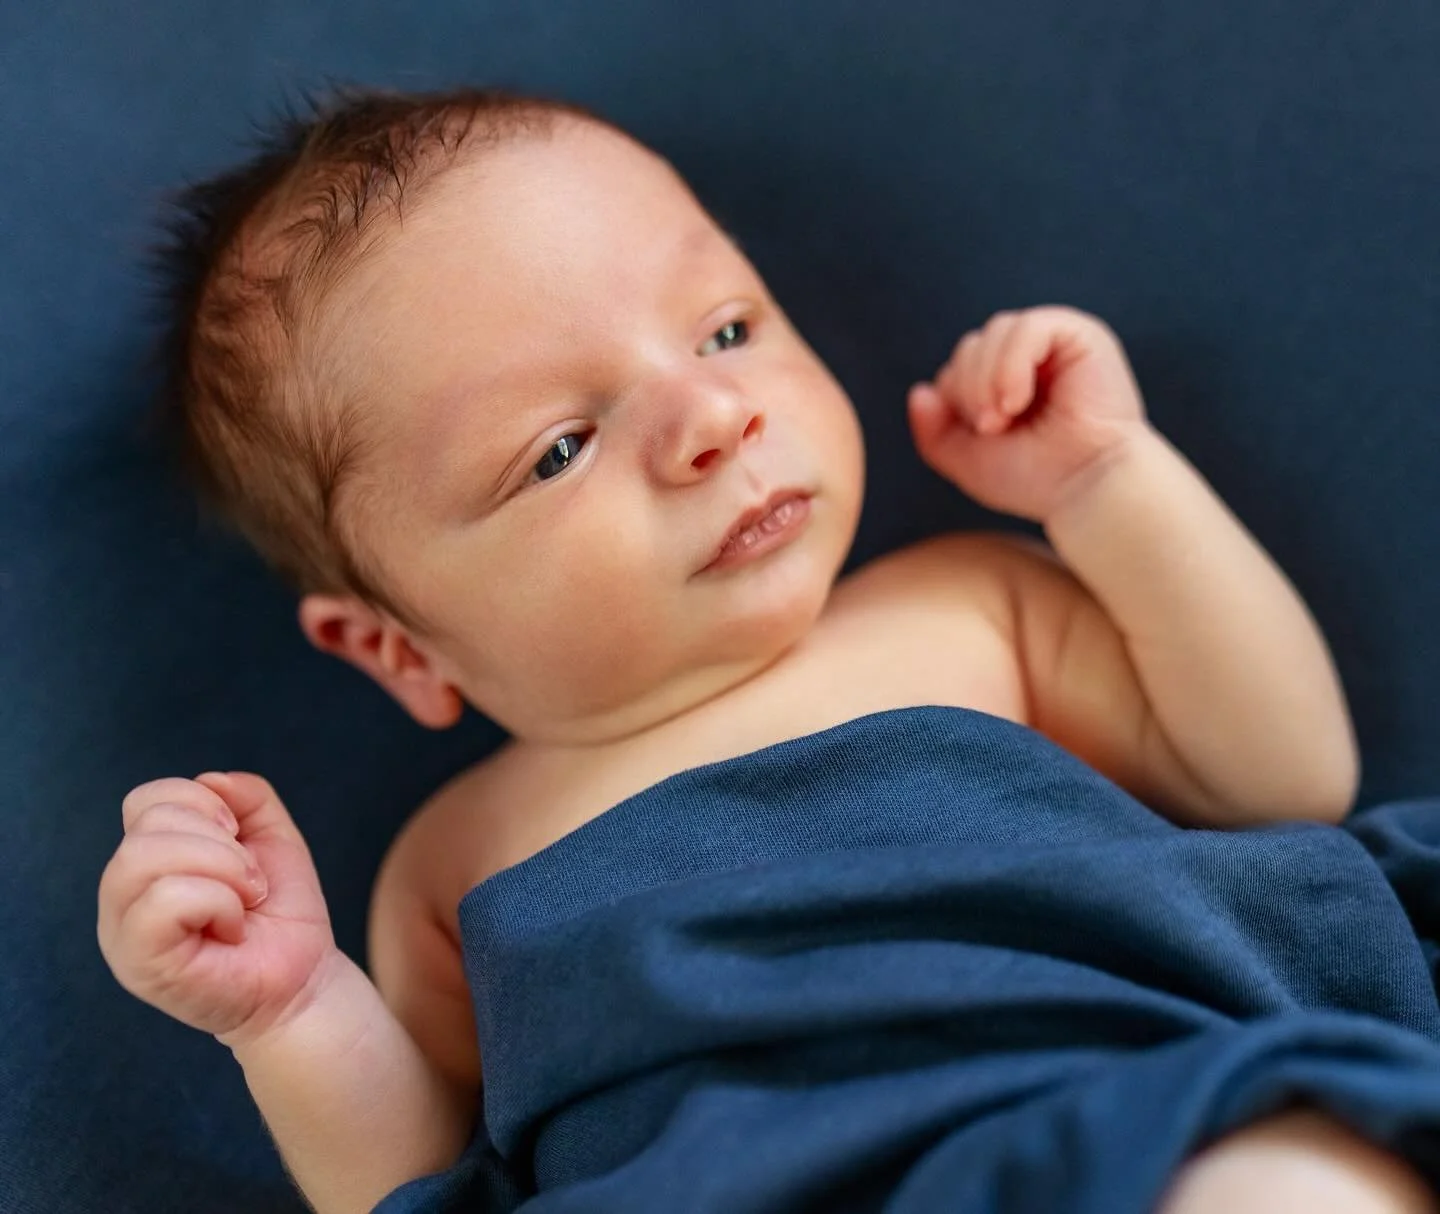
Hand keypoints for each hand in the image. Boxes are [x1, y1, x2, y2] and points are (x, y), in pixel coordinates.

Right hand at [97, 771, 338, 1047]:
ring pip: (145, 856)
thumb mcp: (272, 839)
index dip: (202, 803)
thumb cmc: (279, 914)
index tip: (238, 837)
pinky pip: (163, 900)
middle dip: (220, 841)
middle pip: (148, 824)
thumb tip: (212, 780)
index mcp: (145, 863)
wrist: (303, 980)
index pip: (145, 800)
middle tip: (249, 881)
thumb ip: (248, 798)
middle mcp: (121, 896)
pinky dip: (216, 901)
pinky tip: (232, 927)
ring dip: (221, 869)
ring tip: (244, 901)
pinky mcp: (139, 963)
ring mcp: (122, 932)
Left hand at [907, 306, 1150, 522]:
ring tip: (1003, 417)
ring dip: (986, 378)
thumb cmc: (1036, 479)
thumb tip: (919, 391)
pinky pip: (1029, 327)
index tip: (980, 434)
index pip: (959, 366)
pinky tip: (1017, 399)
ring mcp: (1058, 344)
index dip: (956, 397)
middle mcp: (1035, 359)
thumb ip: (934, 431)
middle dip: (968, 388)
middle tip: (991, 427)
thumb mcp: (968, 460)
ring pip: (995, 331)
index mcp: (1009, 383)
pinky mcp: (1082, 335)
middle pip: (973, 345)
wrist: (1086, 489)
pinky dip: (1012, 364)